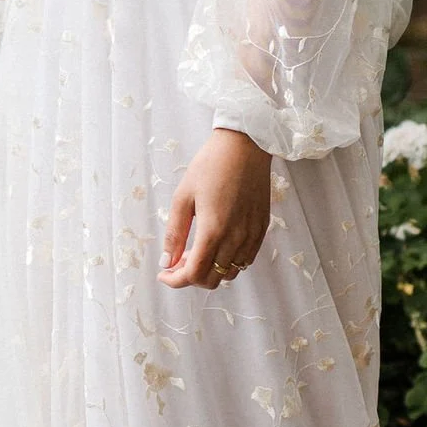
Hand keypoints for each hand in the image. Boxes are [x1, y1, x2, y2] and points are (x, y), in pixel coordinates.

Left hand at [159, 127, 271, 291]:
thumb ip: (174, 234)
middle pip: (213, 279)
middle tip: (178, 260)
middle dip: (191, 277)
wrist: (244, 146)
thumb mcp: (183, 197)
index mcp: (214, 230)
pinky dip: (229, 262)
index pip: (194, 274)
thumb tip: (166, 262)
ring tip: (197, 251)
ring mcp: (252, 235)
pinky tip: (218, 246)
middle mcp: (236, 238)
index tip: (164, 274)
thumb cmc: (210, 166)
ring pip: (231, 273)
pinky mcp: (262, 228)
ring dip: (211, 270)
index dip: (175, 281)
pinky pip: (246, 260)